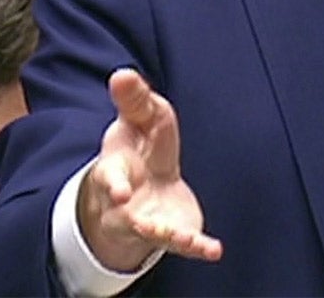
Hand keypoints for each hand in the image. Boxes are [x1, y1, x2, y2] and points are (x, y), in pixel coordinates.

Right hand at [77, 69, 222, 271]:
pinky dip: (198, 247)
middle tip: (148, 226)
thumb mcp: (138, 117)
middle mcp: (126, 203)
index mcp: (114, 171)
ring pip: (155, 234)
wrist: (141, 184)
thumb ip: (134, 99)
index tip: (119, 190)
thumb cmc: (140, 145)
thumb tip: (123, 73)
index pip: (109, 177)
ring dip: (169, 236)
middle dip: (135, 220)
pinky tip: (214, 250)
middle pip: (125, 215)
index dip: (114, 183)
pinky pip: (184, 243)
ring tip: (186, 240)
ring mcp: (148, 220)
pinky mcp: (173, 231)